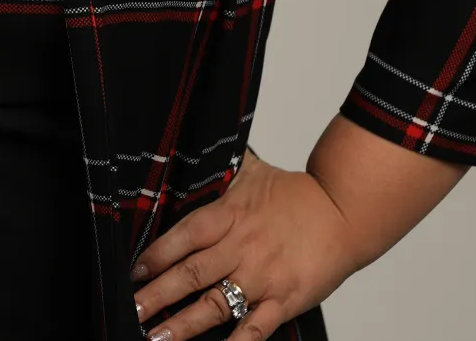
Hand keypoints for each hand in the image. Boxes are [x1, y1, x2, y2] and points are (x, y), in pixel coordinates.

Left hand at [129, 151, 358, 339]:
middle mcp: (241, 248)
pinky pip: (255, 328)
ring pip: (215, 305)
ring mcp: (262, 278)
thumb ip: (219, 168)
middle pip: (191, 274)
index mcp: (229, 215)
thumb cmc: (295, 193)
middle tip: (131, 310)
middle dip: (157, 295)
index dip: (156, 255)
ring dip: (183, 324)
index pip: (184, 236)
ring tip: (157, 338)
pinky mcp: (285, 301)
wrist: (343, 212)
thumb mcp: (250, 171)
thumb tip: (188, 152)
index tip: (133, 272)